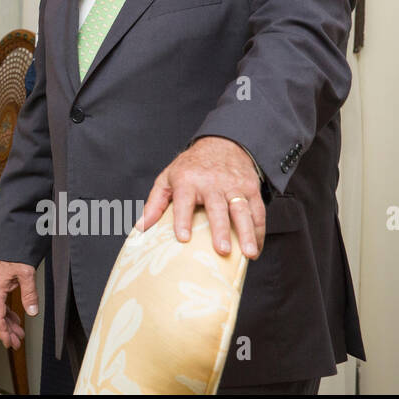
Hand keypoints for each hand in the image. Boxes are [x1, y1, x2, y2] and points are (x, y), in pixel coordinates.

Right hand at [0, 260, 37, 349]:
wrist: (9, 240)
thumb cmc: (14, 254)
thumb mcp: (26, 273)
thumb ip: (29, 294)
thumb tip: (32, 312)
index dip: (3, 332)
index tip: (9, 343)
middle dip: (6, 331)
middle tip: (16, 344)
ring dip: (8, 324)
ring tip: (19, 334)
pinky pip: (0, 304)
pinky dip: (7, 314)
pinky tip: (16, 320)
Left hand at [138, 136, 266, 258]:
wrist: (223, 144)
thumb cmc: (191, 167)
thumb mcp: (168, 178)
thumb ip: (155, 203)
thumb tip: (140, 227)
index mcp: (188, 180)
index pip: (184, 200)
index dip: (182, 219)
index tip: (183, 238)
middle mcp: (212, 183)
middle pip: (217, 208)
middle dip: (220, 230)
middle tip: (222, 250)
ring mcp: (234, 186)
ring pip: (242, 211)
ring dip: (247, 233)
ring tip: (249, 254)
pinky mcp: (251, 189)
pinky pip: (258, 211)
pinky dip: (258, 231)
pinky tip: (255, 248)